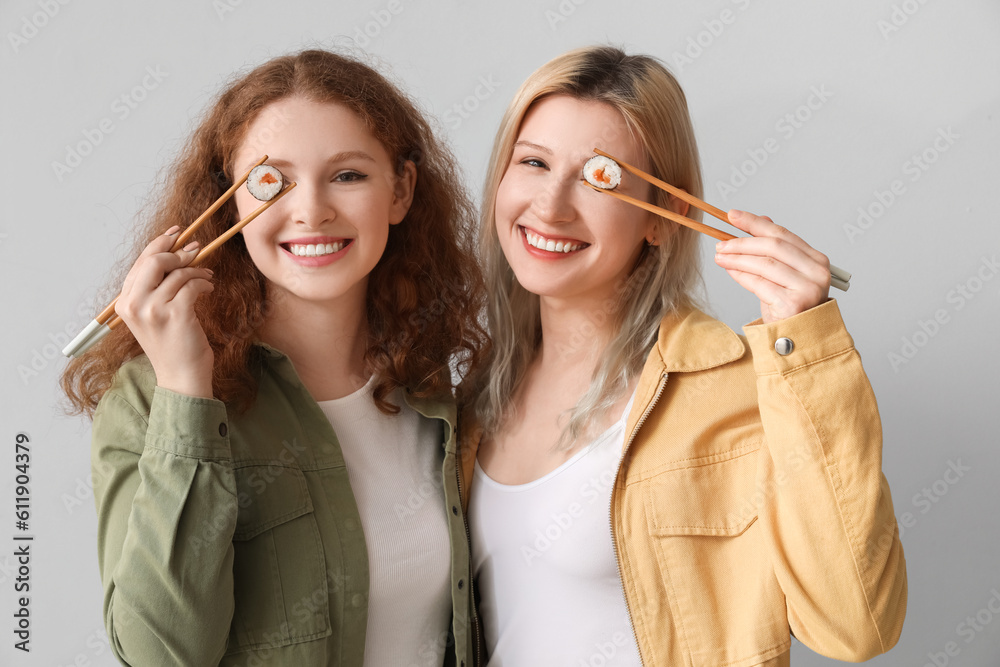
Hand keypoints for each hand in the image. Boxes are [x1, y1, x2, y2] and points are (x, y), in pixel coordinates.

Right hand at [115, 226, 215, 397]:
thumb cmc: (172, 344)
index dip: (159, 244)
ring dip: (197, 270)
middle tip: (196, 250)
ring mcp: (153, 310)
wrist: (180, 376)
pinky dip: (203, 282)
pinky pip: (192, 284)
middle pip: (154, 261)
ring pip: (177, 272)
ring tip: (206, 276)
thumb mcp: (154, 315)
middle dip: (178, 252)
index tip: (176, 233)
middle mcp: (133, 304)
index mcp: (124, 303)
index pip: (139, 263)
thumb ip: (156, 288)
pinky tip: (208, 287)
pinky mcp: (175, 314)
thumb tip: (178, 252)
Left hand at [714, 210, 830, 323]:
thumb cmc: (789, 306)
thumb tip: (761, 219)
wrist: (797, 339)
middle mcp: (817, 272)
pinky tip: (729, 270)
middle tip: (720, 243)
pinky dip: (740, 274)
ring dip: (737, 258)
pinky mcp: (793, 304)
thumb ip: (775, 250)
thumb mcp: (783, 275)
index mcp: (817, 260)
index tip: (732, 215)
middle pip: (773, 246)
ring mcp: (807, 288)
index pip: (782, 234)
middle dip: (742, 242)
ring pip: (765, 264)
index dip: (755, 222)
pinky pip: (759, 283)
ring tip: (720, 256)